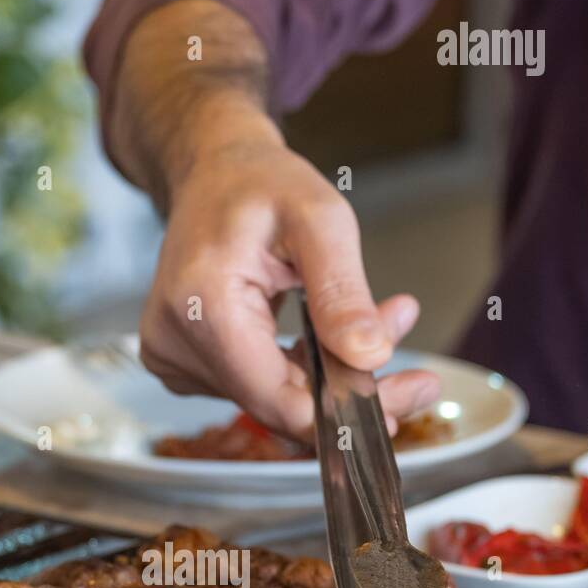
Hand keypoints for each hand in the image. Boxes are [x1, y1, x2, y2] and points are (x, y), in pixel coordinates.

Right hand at [139, 140, 438, 439]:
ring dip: (328, 375)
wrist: (211, 175)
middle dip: (348, 390)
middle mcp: (176, 342)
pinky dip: (299, 370)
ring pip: (271, 399)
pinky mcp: (184, 364)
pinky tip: (325, 337)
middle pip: (277, 405)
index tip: (400, 406)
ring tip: (375, 326)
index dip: (340, 412)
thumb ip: (342, 290)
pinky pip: (255, 387)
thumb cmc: (258, 184)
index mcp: (201, 306)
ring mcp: (174, 358)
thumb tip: (369, 355)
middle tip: (413, 378)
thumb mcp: (319, 218)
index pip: (276, 398)